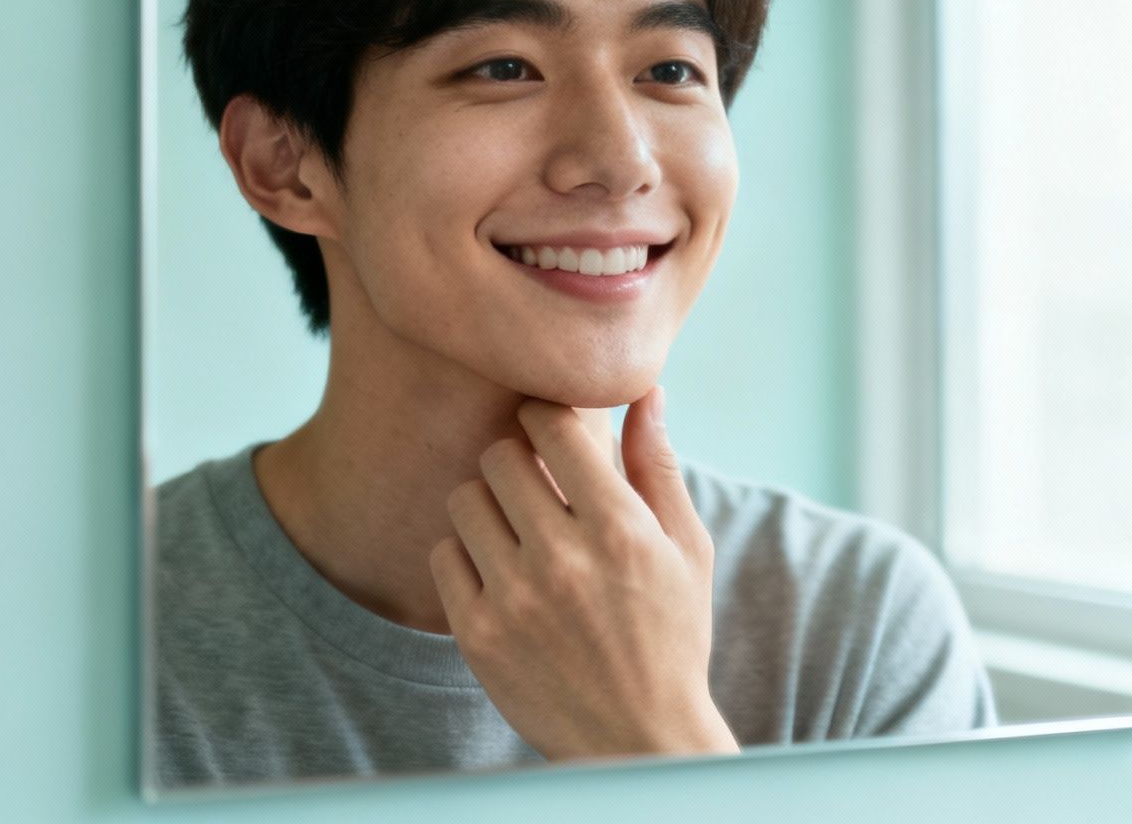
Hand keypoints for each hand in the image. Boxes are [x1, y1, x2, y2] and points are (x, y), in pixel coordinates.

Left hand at [428, 386, 736, 760]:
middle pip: (500, 455)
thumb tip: (646, 391)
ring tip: (518, 531)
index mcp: (620, 528)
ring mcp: (514, 598)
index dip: (545, 414)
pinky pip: (444, 554)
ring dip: (490, 505)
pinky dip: (467, 555)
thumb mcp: (687, 549)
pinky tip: (500, 574)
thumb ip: (657, 466)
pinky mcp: (477, 635)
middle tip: (536, 486)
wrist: (636, 739)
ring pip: (466, 500)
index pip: (552, 425)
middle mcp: (563, 558)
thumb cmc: (671, 634)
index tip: (548, 428)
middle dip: (518, 460)